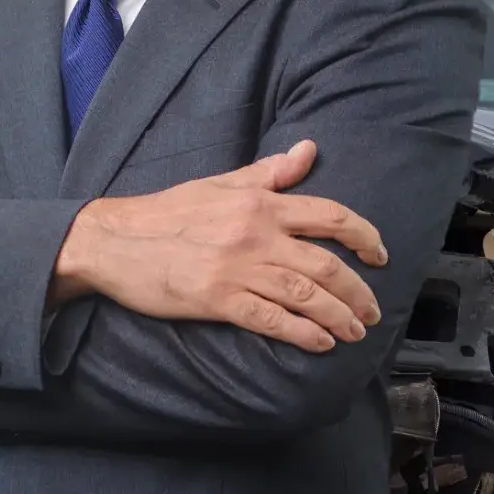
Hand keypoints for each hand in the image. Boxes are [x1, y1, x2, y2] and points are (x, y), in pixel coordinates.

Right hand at [50, 139, 386, 352]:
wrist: (113, 239)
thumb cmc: (166, 212)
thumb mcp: (219, 183)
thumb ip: (268, 172)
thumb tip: (308, 149)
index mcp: (259, 202)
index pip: (329, 215)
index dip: (364, 235)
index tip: (380, 254)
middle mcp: (255, 233)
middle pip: (326, 263)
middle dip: (357, 291)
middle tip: (373, 311)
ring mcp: (237, 268)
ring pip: (305, 294)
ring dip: (338, 316)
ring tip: (355, 331)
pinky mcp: (216, 299)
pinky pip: (270, 319)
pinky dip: (301, 333)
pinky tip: (320, 344)